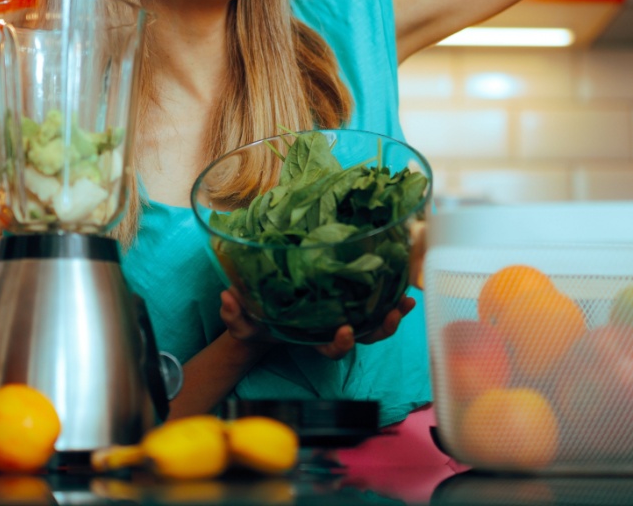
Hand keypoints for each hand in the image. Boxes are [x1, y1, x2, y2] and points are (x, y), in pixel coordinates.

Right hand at [219, 288, 417, 360]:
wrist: (265, 316)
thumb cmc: (255, 321)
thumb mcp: (239, 321)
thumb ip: (233, 314)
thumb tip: (227, 296)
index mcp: (311, 338)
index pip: (330, 348)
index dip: (340, 343)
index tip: (344, 331)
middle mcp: (331, 330)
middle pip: (364, 337)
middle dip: (381, 328)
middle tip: (393, 313)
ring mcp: (343, 316)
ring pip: (375, 324)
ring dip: (393, 313)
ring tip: (406, 299)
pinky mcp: (348, 300)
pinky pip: (374, 302)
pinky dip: (390, 296)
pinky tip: (403, 284)